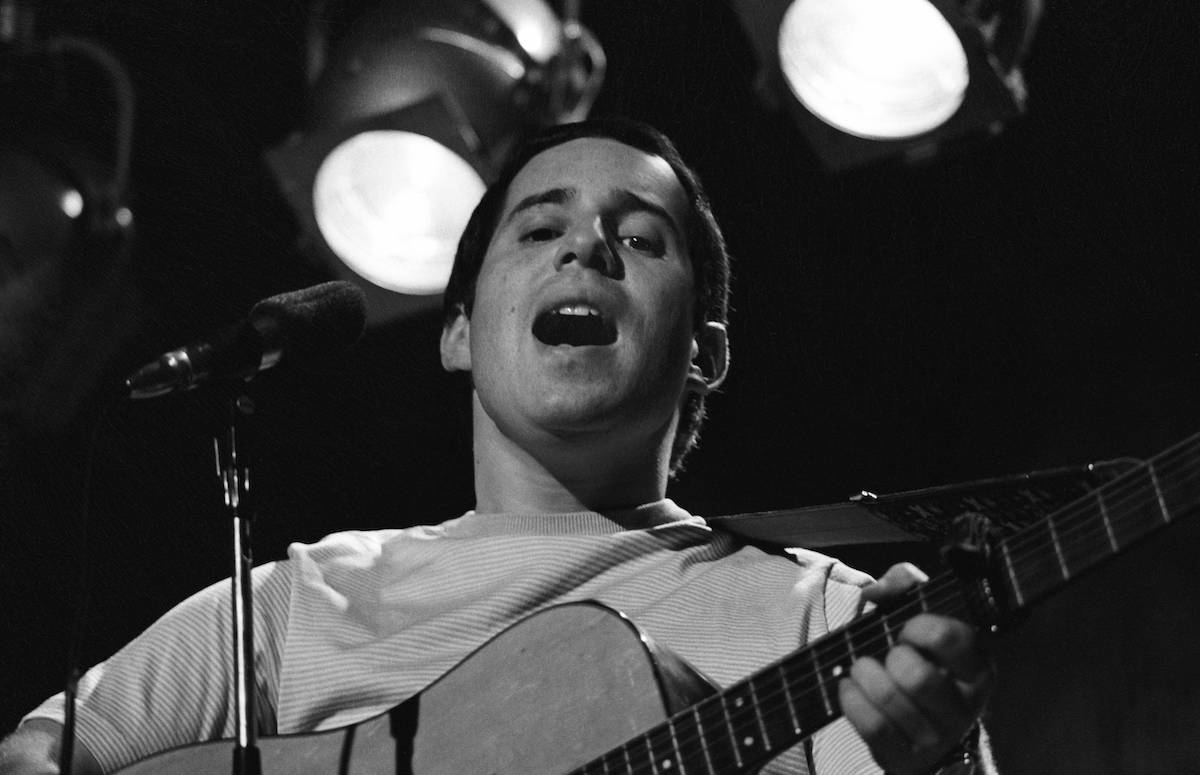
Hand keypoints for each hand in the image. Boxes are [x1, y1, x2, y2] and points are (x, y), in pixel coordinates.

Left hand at [838, 563, 993, 773]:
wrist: (923, 731)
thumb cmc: (920, 663)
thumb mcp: (920, 622)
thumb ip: (904, 587)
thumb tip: (876, 590)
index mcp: (978, 669)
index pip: (953, 640)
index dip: (920, 627)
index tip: (908, 629)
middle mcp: (965, 708)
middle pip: (919, 677)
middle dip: (891, 657)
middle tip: (887, 653)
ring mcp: (937, 739)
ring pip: (892, 701)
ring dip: (865, 675)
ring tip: (862, 667)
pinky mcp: (907, 761)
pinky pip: (874, 728)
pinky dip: (852, 700)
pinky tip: (848, 688)